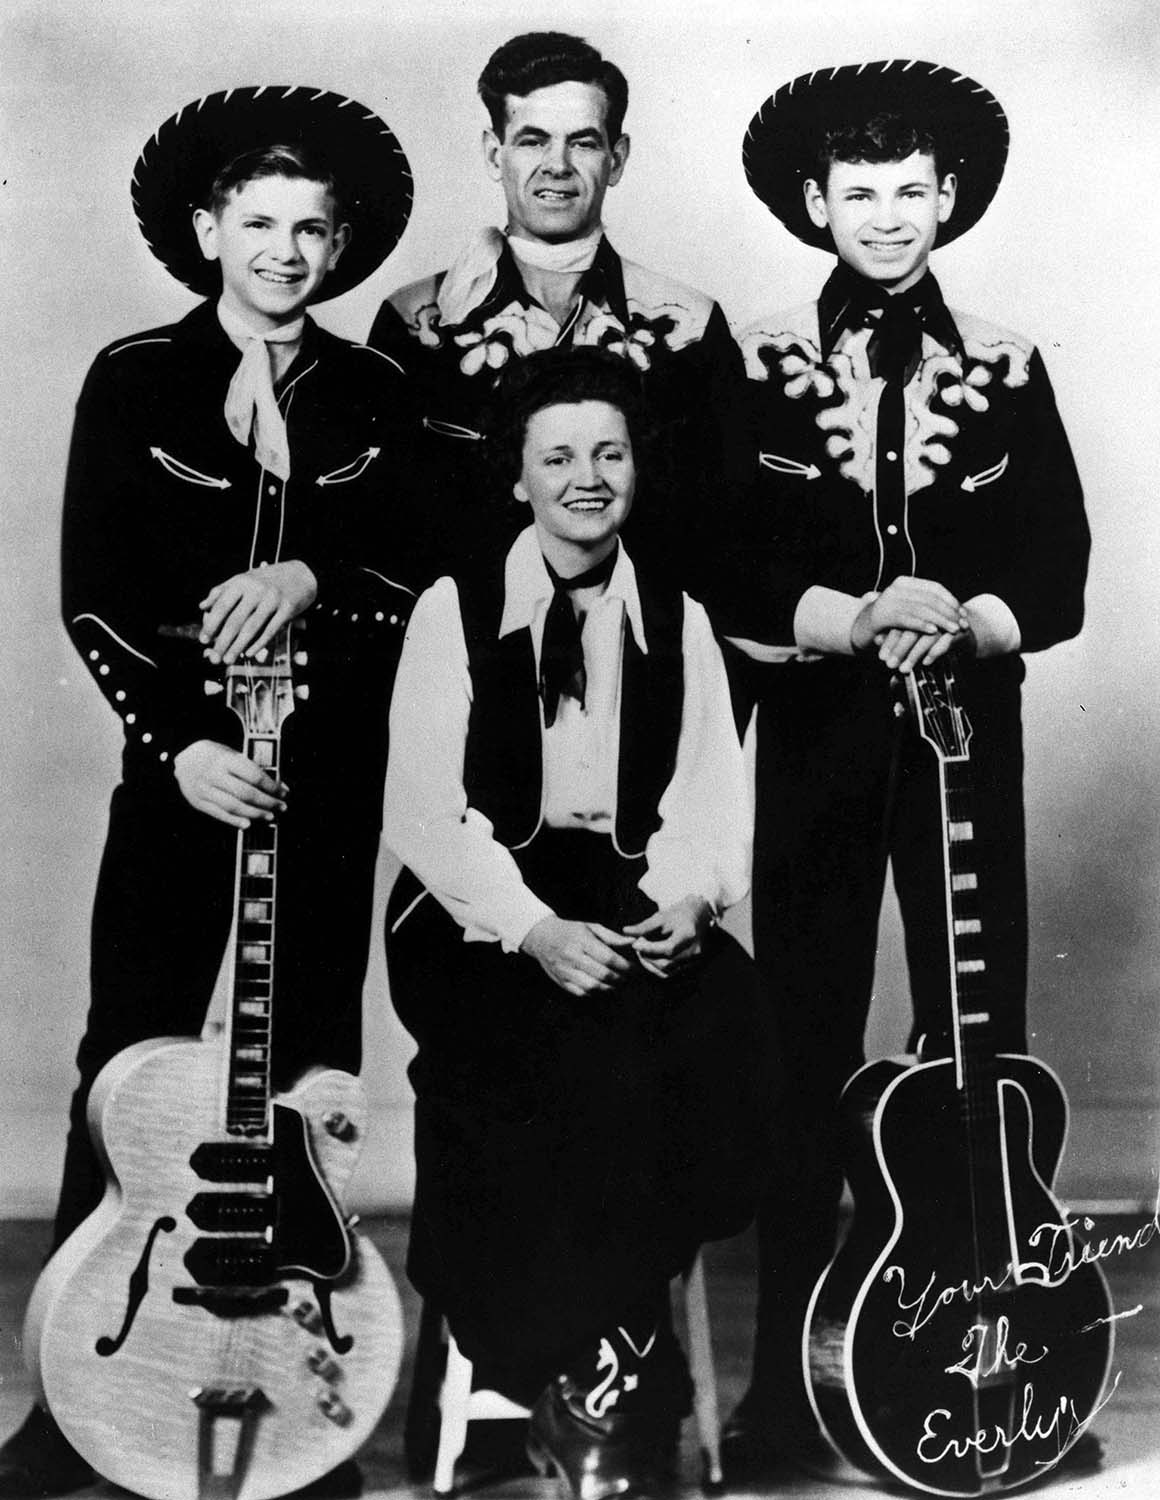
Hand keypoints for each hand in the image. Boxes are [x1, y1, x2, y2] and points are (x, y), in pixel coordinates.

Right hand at [174, 739, 287, 827]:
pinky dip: (234, 821)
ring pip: (234, 806)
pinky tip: (248, 824)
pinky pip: (219, 814)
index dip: (272, 786)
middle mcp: (214, 775)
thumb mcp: (231, 754)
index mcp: (226, 759)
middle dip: (268, 802)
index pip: (254, 776)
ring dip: (255, 814)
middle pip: (246, 793)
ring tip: (270, 816)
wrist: (182, 759)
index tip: (284, 792)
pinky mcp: (199, 802)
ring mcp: (205, 790)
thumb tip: (277, 784)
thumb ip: (250, 768)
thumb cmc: (213, 756)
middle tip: (281, 807)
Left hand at [199, 560, 317, 664]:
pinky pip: (270, 630)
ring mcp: (273, 599)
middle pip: (235, 620)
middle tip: (214, 658)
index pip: (221, 606)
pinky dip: (258, 644)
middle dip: (222, 642)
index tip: (203, 640)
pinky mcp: (287, 609)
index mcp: (241, 581)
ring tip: (228, 660)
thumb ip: (222, 591)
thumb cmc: (267, 580)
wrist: (301, 574)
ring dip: (238, 647)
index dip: (211, 624)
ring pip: (251, 628)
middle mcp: (256, 589)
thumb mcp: (243, 579)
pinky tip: (249, 653)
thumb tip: (202, 607)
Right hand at [520, 916, 634, 997]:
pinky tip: (602, 986)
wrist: (540, 936)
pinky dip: (595, 992)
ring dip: (609, 987)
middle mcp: (572, 957)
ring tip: (617, 983)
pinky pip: (581, 992)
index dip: (624, 966)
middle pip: (602, 974)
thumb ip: (612, 937)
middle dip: (620, 978)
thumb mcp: (591, 927)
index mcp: (581, 941)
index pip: (608, 958)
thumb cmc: (569, 930)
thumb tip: (633, 942)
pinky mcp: (561, 981)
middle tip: (629, 977)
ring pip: (593, 987)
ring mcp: (565, 971)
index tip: (634, 968)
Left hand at [622, 896, 713, 978]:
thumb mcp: (662, 916)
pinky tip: (652, 959)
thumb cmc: (678, 915)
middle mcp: (695, 951)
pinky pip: (673, 975)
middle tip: (638, 949)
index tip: (635, 944)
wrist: (699, 917)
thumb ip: (644, 926)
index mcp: (688, 935)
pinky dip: (659, 970)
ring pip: (668, 972)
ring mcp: (696, 961)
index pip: (667, 948)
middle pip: (667, 964)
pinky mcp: (694, 967)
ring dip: (652, 966)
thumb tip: (625, 932)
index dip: (649, 949)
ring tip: (644, 954)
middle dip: (648, 958)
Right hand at [850, 577, 965, 654]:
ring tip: (954, 629)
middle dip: (950, 612)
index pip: (935, 588)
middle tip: (963, 625)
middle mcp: (897, 587)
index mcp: (905, 582)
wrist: (858, 630)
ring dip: (941, 620)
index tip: (964, 614)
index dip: (951, 601)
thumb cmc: (889, 623)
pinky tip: (934, 631)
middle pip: (931, 598)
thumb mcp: (908, 610)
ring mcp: (888, 600)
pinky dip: (921, 625)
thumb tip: (957, 610)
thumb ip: (926, 606)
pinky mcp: (882, 615)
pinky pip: (907, 619)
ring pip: (922, 609)